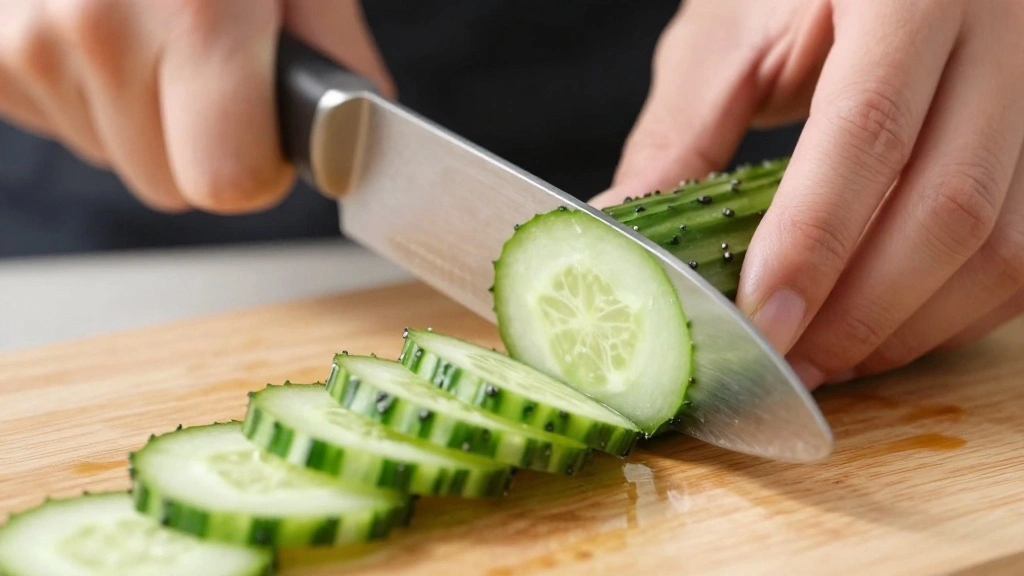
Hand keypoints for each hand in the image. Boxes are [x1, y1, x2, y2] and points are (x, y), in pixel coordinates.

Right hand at [0, 0, 392, 212]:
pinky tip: (100, 28)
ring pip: (114, 155)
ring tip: (149, 25)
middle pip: (170, 185)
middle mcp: (98, 27)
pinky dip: (87, 91)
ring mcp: (27, 40)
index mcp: (198, 11)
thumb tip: (350, 133)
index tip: (265, 129)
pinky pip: (59, 122)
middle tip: (206, 61)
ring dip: (142, 111)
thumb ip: (330, 43)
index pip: (229, 181)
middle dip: (201, 141)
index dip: (260, 165)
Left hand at [592, 0, 1023, 388]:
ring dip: (909, 326)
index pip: (868, 133)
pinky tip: (884, 328)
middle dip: (862, 311)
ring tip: (826, 356)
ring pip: (1003, 246)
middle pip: (952, 205)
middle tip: (786, 362)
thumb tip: (620, 228)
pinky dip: (952, 313)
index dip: (814, 244)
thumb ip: (683, 134)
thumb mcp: (727, 38)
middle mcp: (999, 33)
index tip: (762, 323)